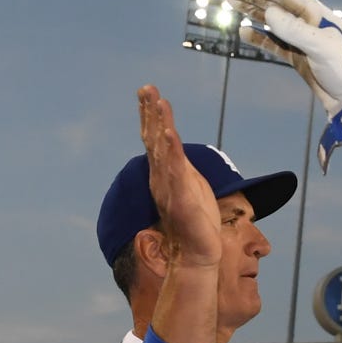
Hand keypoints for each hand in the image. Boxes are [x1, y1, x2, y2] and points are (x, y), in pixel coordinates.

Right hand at [138, 85, 219, 266]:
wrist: (196, 255)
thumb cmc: (195, 225)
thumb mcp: (189, 189)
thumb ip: (181, 171)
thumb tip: (177, 156)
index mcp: (164, 174)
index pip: (155, 140)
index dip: (150, 116)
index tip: (147, 93)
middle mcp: (162, 177)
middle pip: (153, 138)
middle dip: (149, 112)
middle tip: (145, 87)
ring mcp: (169, 186)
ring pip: (162, 148)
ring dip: (158, 122)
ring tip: (156, 100)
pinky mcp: (180, 196)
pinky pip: (174, 168)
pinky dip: (170, 148)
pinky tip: (167, 131)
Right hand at [219, 0, 341, 168]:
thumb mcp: (321, 47)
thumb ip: (295, 30)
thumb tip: (269, 12)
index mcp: (315, 13)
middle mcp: (307, 22)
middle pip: (274, 2)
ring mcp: (302, 40)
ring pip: (272, 21)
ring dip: (252, 11)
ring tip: (231, 3)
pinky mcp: (299, 57)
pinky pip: (274, 43)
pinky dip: (259, 37)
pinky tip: (244, 32)